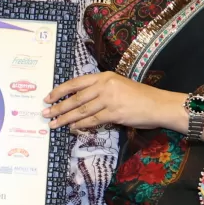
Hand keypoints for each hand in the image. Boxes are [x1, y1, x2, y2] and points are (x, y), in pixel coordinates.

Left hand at [47, 70, 173, 133]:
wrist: (158, 105)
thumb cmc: (140, 96)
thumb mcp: (118, 86)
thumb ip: (100, 90)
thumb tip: (80, 102)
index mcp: (105, 76)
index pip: (77, 82)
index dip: (60, 90)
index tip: (48, 97)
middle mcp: (105, 85)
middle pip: (76, 97)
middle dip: (58, 106)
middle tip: (45, 113)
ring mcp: (110, 99)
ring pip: (81, 110)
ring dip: (65, 118)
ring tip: (53, 124)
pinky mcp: (114, 113)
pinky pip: (93, 120)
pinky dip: (81, 125)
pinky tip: (72, 128)